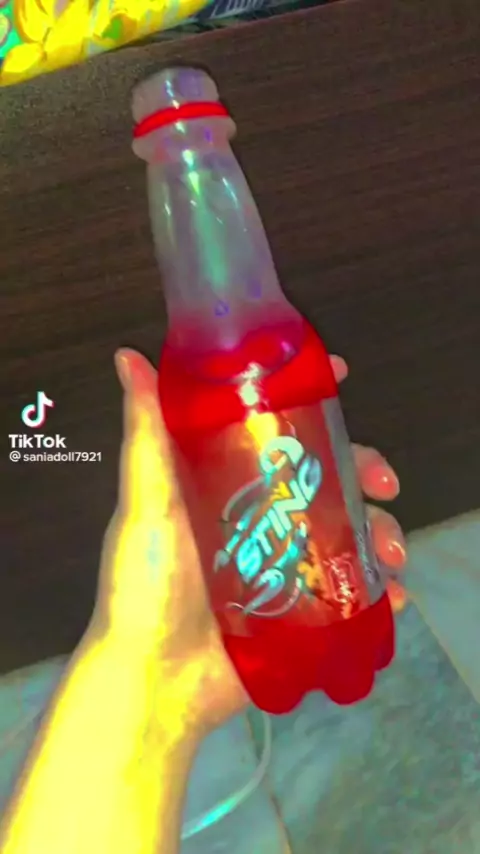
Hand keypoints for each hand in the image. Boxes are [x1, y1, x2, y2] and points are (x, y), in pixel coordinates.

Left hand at [90, 349, 406, 735]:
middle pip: (325, 478)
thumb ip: (146, 435)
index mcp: (225, 485)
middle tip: (384, 482)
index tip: (340, 377)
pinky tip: (395, 592)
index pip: (273, 430)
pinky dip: (381, 590)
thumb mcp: (145, 503)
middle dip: (364, 471)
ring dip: (381, 533)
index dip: (309, 401)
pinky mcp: (301, 613)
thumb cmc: (146, 584)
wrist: (154, 680)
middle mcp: (259, 520)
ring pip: (348, 532)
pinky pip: (352, 593)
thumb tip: (128, 356)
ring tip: (391, 553)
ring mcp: (284, 567)